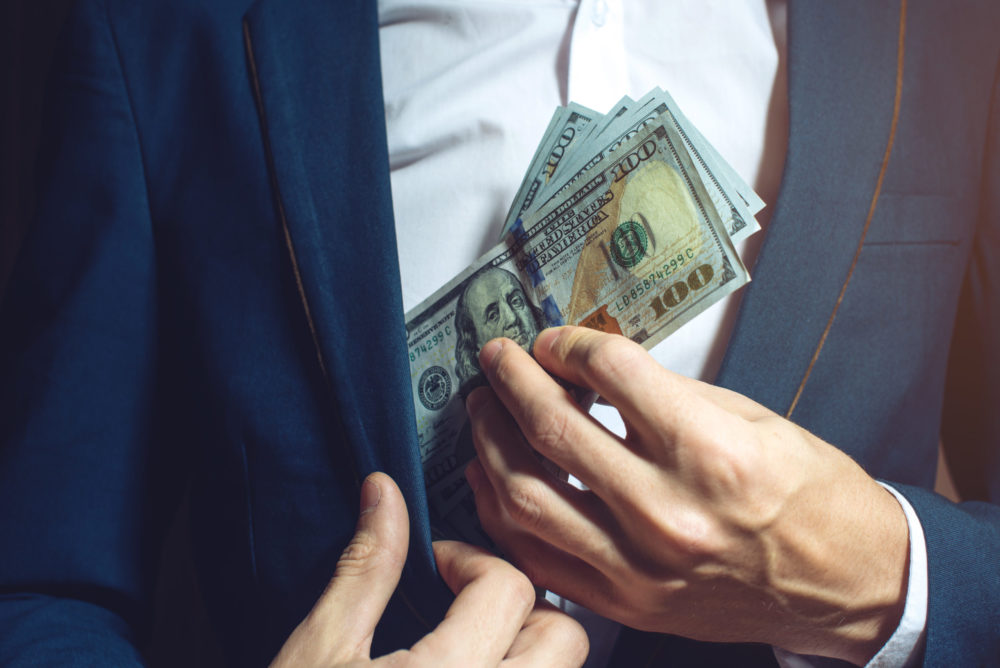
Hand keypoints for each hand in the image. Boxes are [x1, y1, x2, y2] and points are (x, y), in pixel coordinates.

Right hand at [271, 472, 587, 667]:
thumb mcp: (321, 650)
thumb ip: (366, 568)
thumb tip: (385, 495)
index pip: (509, 588)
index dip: (469, 560)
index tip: (436, 567)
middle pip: (564, 638)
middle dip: (521, 608)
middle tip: (468, 607)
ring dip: (527, 657)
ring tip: (470, 653)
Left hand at [465, 327, 908, 665]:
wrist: (847, 584)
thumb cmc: (810, 497)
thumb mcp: (750, 418)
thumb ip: (662, 393)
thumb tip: (587, 368)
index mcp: (712, 452)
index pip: (609, 372)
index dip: (568, 344)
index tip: (553, 340)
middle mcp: (669, 512)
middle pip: (553, 430)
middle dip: (511, 382)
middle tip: (496, 360)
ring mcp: (641, 566)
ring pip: (528, 497)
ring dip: (490, 444)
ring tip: (483, 413)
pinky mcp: (627, 603)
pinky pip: (536, 558)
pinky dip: (499, 515)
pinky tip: (488, 478)